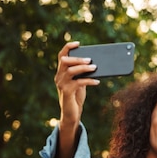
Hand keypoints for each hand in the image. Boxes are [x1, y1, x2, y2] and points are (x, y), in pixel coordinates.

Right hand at [53, 42, 99, 157]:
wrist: (71, 114)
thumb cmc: (76, 97)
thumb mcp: (79, 82)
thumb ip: (82, 73)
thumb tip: (95, 64)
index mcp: (61, 72)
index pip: (61, 56)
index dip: (68, 47)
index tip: (78, 43)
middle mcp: (59, 77)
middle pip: (65, 61)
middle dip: (78, 59)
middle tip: (90, 59)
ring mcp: (61, 84)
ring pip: (71, 71)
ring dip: (83, 68)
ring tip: (94, 67)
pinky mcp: (67, 92)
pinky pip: (78, 83)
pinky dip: (89, 81)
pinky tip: (97, 81)